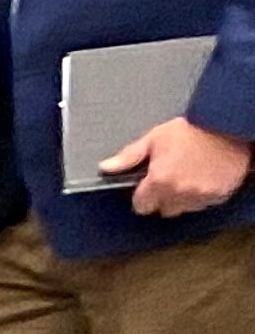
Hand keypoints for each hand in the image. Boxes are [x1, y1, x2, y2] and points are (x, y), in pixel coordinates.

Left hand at [101, 116, 251, 217]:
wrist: (229, 123)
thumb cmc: (192, 128)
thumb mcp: (156, 137)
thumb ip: (130, 156)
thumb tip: (105, 167)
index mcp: (159, 182)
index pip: (141, 206)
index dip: (143, 196)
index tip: (148, 186)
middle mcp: (178, 193)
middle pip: (163, 209)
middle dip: (163, 198)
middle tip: (171, 177)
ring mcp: (200, 196)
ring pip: (184, 208)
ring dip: (183, 198)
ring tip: (189, 176)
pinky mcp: (218, 195)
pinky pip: (204, 203)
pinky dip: (202, 195)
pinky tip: (204, 178)